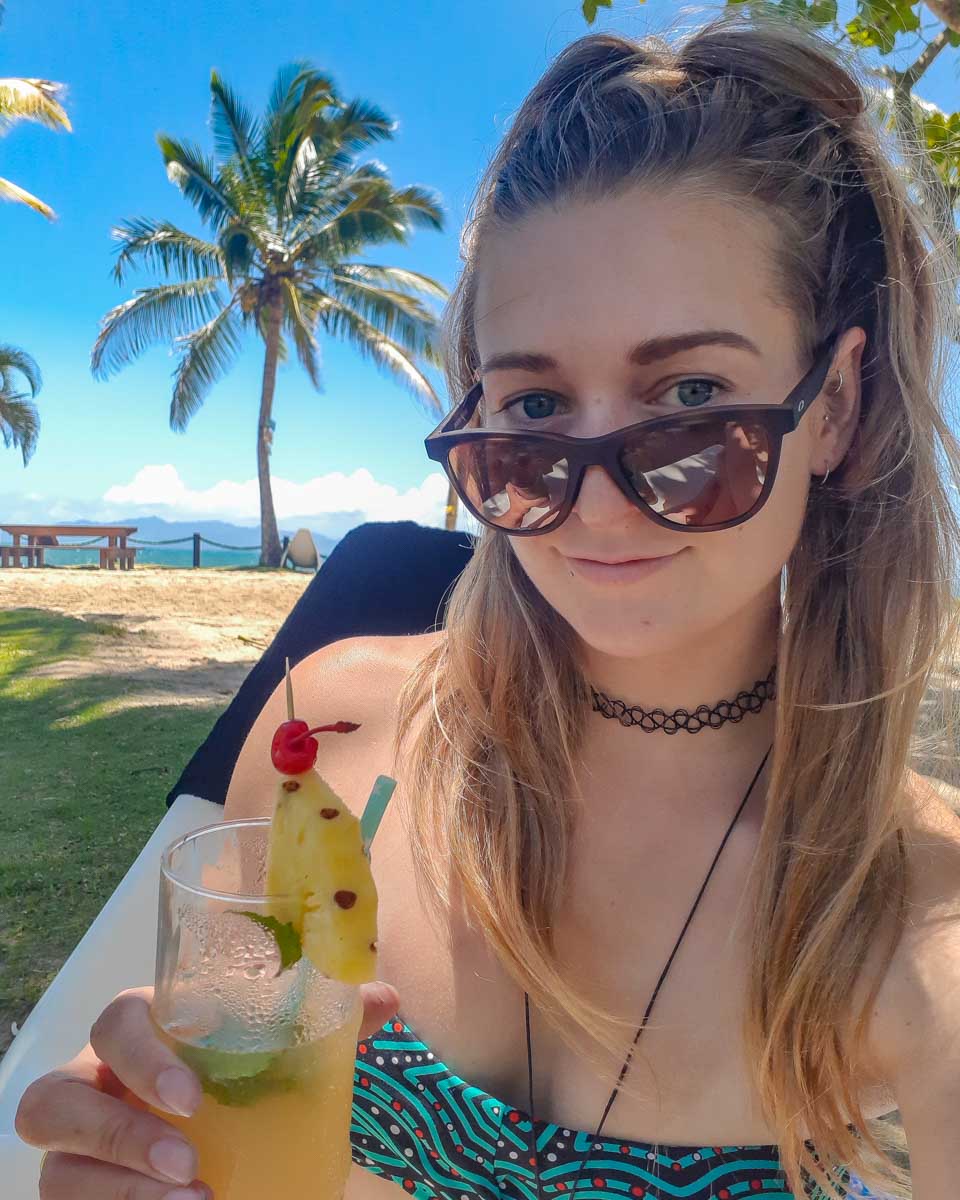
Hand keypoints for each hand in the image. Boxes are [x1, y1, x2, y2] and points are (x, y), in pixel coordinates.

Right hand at [15, 980, 400, 1197]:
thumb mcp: (286, 1059)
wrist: (222, 1154)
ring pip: (57, 1166)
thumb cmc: (244, 1087)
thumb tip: (386, 998)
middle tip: (187, 1162)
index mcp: (144, 1035)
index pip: (116, 1021)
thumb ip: (330, 1025)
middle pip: (55, 1096)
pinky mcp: (76, 1192)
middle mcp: (93, 1086)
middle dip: (116, 1131)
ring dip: (118, 1191)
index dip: (142, 1056)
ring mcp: (77, 1148)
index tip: (193, 1098)